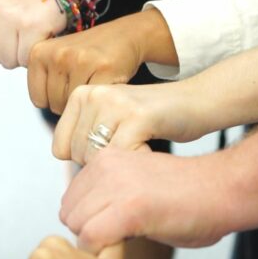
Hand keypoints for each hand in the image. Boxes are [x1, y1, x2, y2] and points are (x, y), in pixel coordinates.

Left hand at [0, 0, 65, 68]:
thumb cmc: (20, 8)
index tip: (2, 38)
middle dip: (6, 54)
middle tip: (17, 36)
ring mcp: (10, 19)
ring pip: (8, 61)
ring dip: (20, 56)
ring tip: (26, 37)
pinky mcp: (31, 27)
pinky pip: (24, 59)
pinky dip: (32, 54)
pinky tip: (36, 37)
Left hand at [27, 8, 167, 114]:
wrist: (122, 35)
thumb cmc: (88, 52)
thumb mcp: (56, 59)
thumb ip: (43, 80)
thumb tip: (42, 107)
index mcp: (39, 52)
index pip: (37, 98)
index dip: (53, 100)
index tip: (65, 89)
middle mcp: (57, 54)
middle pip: (54, 104)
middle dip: (69, 103)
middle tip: (81, 86)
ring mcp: (79, 60)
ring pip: (73, 104)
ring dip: (84, 102)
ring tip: (91, 84)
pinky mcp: (103, 67)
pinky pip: (93, 99)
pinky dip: (100, 98)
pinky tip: (102, 84)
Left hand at [53, 82, 209, 163]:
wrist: (197, 101)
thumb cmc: (153, 117)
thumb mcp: (107, 117)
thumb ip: (83, 133)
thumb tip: (61, 159)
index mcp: (80, 94)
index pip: (60, 148)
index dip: (85, 159)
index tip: (111, 147)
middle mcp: (93, 94)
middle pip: (78, 155)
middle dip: (104, 163)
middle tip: (129, 146)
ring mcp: (115, 103)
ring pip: (97, 158)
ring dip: (121, 164)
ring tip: (139, 145)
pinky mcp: (137, 116)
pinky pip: (121, 157)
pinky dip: (137, 163)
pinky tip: (149, 148)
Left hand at [60, 149, 228, 253]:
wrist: (223, 188)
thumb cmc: (189, 190)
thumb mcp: (136, 180)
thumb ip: (108, 193)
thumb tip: (85, 219)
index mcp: (106, 157)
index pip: (72, 197)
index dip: (89, 218)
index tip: (110, 224)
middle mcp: (106, 166)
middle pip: (70, 212)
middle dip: (89, 230)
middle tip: (118, 234)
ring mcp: (116, 186)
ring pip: (78, 225)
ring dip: (97, 240)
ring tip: (126, 235)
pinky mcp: (128, 208)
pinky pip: (91, 238)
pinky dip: (100, 251)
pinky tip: (123, 244)